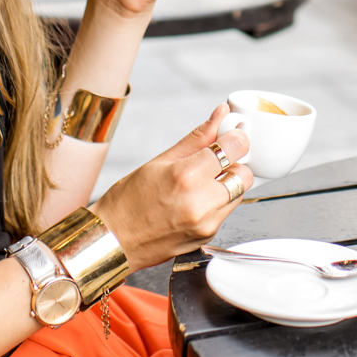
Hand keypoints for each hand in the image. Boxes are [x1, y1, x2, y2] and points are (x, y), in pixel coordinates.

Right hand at [92, 105, 251, 272]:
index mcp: (187, 177)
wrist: (113, 242)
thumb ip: (197, 138)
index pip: (233, 148)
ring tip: (199, 182)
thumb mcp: (160, 160)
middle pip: (244, 174)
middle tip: (215, 159)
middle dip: (234, 163)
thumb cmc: (128, 201)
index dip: (236, 137)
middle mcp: (201, 204)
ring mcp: (207, 225)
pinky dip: (217, 201)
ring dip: (227, 183)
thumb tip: (221, 115)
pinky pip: (225, 211)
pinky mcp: (208, 237)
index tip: (232, 133)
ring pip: (238, 194)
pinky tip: (194, 200)